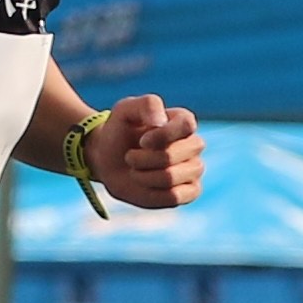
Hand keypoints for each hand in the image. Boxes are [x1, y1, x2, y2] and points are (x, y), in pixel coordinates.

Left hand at [90, 94, 204, 209]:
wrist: (108, 159)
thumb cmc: (119, 132)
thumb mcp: (125, 110)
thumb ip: (147, 105)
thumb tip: (161, 122)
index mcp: (183, 122)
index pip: (187, 125)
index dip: (162, 135)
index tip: (142, 141)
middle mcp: (194, 145)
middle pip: (172, 156)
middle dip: (143, 159)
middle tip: (130, 157)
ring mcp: (193, 170)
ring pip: (170, 178)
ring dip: (143, 175)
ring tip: (135, 169)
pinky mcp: (190, 192)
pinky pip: (175, 196)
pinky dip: (152, 192)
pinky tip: (145, 184)